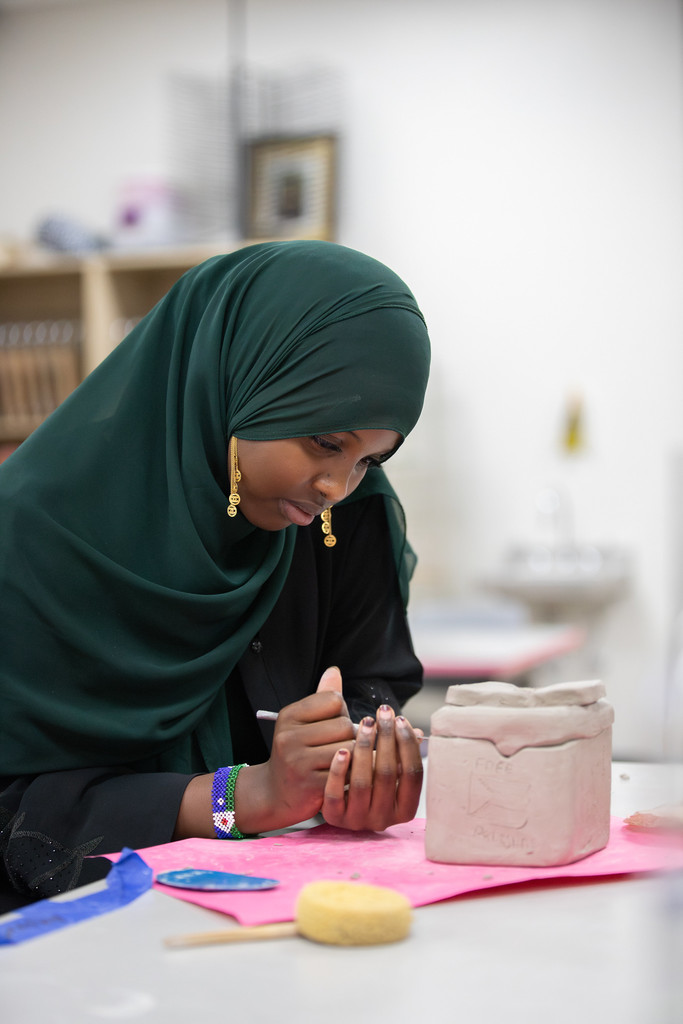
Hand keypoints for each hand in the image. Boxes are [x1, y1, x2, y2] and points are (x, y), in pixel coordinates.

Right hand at [232, 666, 357, 833]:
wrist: (276, 793)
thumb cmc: (297, 751)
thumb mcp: (302, 722)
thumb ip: (322, 698)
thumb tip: (334, 671)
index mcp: (289, 715)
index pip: (334, 700)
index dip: (341, 712)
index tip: (332, 725)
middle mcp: (289, 737)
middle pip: (345, 725)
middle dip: (349, 735)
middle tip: (338, 745)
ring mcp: (299, 762)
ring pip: (350, 748)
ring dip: (354, 755)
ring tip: (342, 760)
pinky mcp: (311, 784)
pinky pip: (348, 770)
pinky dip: (353, 772)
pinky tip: (345, 774)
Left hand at [321, 702, 423, 831]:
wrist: (340, 809)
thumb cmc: (372, 782)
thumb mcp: (390, 771)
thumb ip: (401, 753)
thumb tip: (418, 733)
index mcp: (405, 810)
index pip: (413, 774)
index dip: (408, 744)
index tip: (400, 719)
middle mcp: (384, 819)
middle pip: (387, 774)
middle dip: (386, 738)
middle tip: (382, 712)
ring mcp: (358, 821)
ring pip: (362, 782)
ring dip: (365, 747)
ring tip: (365, 722)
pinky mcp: (335, 818)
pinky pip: (336, 794)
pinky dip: (339, 770)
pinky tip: (342, 749)